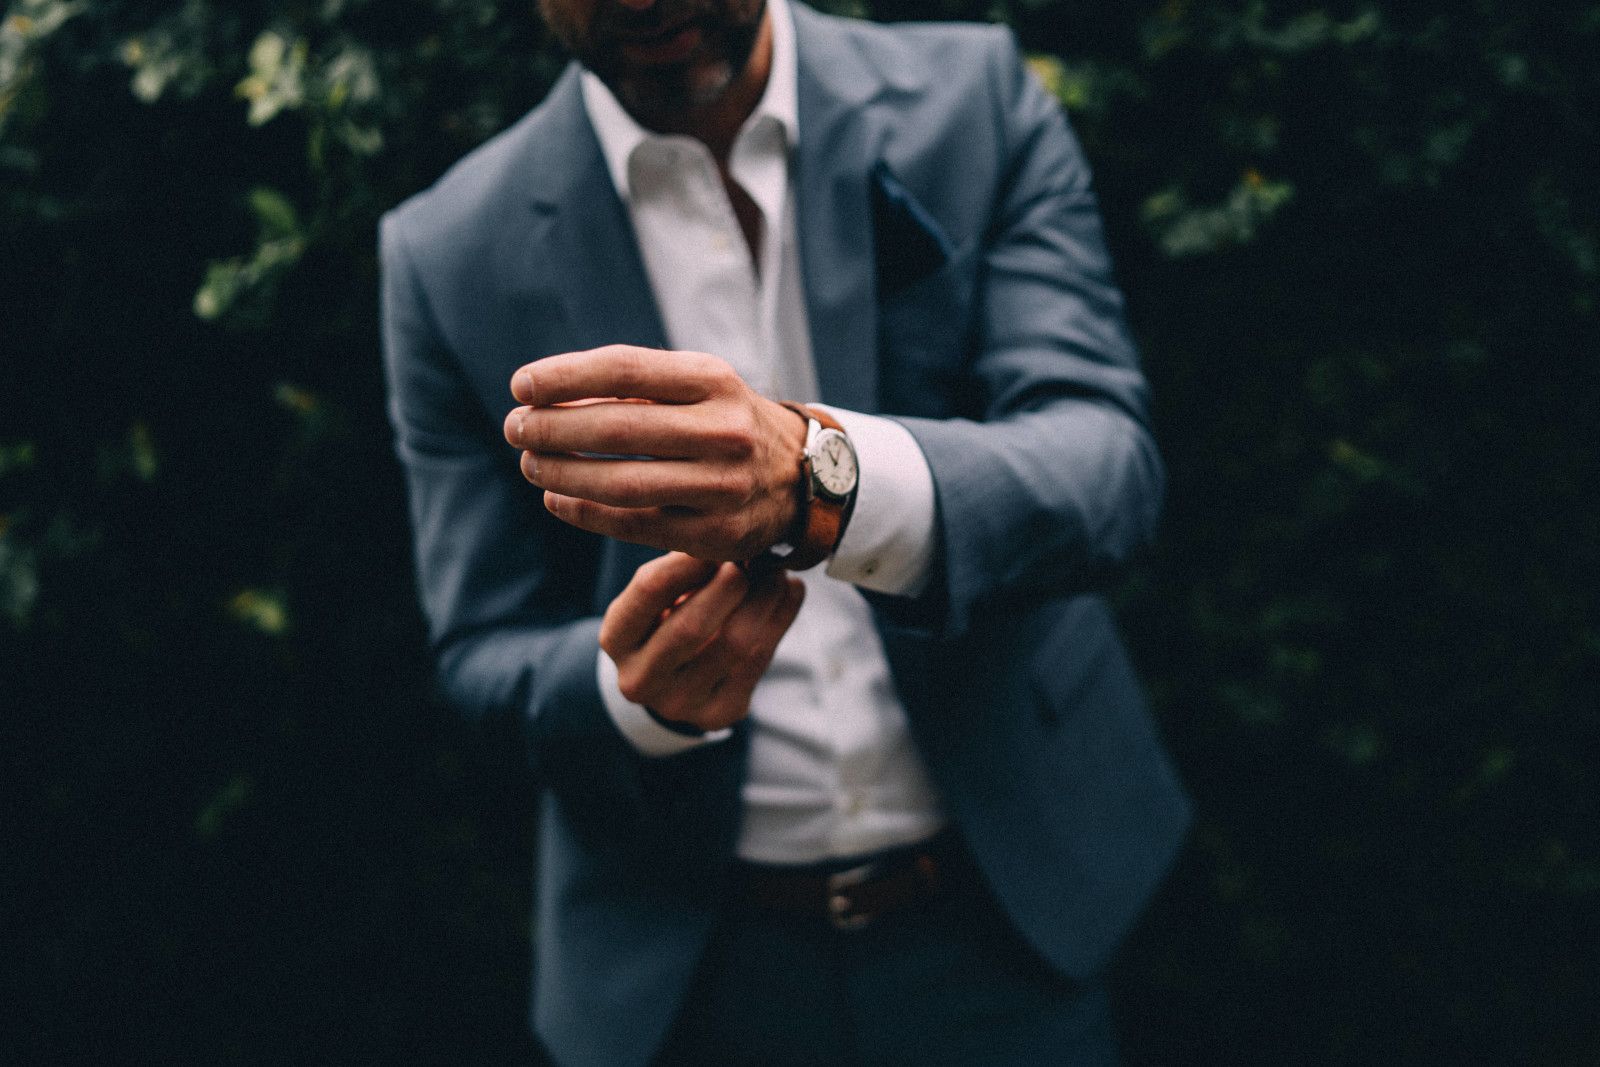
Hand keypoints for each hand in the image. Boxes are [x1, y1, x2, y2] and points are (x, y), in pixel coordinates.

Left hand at [503, 346, 806, 561]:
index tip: (520, 385)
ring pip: (622, 483)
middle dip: (552, 428)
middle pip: (616, 428)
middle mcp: (724, 431)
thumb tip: (544, 396)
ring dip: (562, 473)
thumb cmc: (724, 421)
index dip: (564, 377)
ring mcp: (722, 487)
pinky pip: (634, 525)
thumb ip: (634, 385)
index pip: (624, 370)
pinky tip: (557, 498)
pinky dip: (585, 512)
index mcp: (714, 380)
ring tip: (531, 464)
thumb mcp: (698, 385)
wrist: (800, 477)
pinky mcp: (715, 535)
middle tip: (516, 428)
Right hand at [600, 552, 805, 732]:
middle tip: (752, 561)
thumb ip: (684, 572)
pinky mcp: (718, 713)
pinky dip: (780, 620)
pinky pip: (758, 661)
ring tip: (778, 573)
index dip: (685, 563)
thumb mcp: (659, 598)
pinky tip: (791, 592)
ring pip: (733, 645)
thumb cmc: (667, 621)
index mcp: (616, 640)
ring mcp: (678, 703)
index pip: (648, 593)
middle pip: (690, 627)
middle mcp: (639, 678)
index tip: (715, 540)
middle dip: (728, 587)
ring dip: (763, 601)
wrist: (673, 683)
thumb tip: (732, 543)